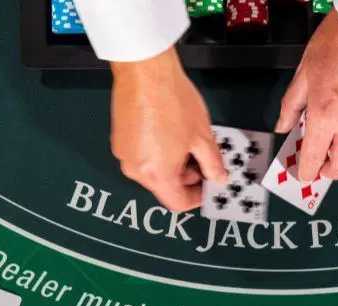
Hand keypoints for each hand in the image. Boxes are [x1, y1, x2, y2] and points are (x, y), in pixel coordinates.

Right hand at [110, 48, 227, 211]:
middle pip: (165, 186)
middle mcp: (135, 169)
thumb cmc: (170, 99)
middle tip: (203, 160)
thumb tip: (218, 177)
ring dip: (173, 164)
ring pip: (153, 171)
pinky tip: (170, 133)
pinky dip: (158, 152)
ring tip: (188, 142)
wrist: (145, 70)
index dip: (197, 198)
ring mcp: (124, 154)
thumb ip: (212, 164)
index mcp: (156, 174)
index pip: (178, 203)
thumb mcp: (202, 137)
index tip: (208, 187)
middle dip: (187, 178)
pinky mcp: (119, 140)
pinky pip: (142, 155)